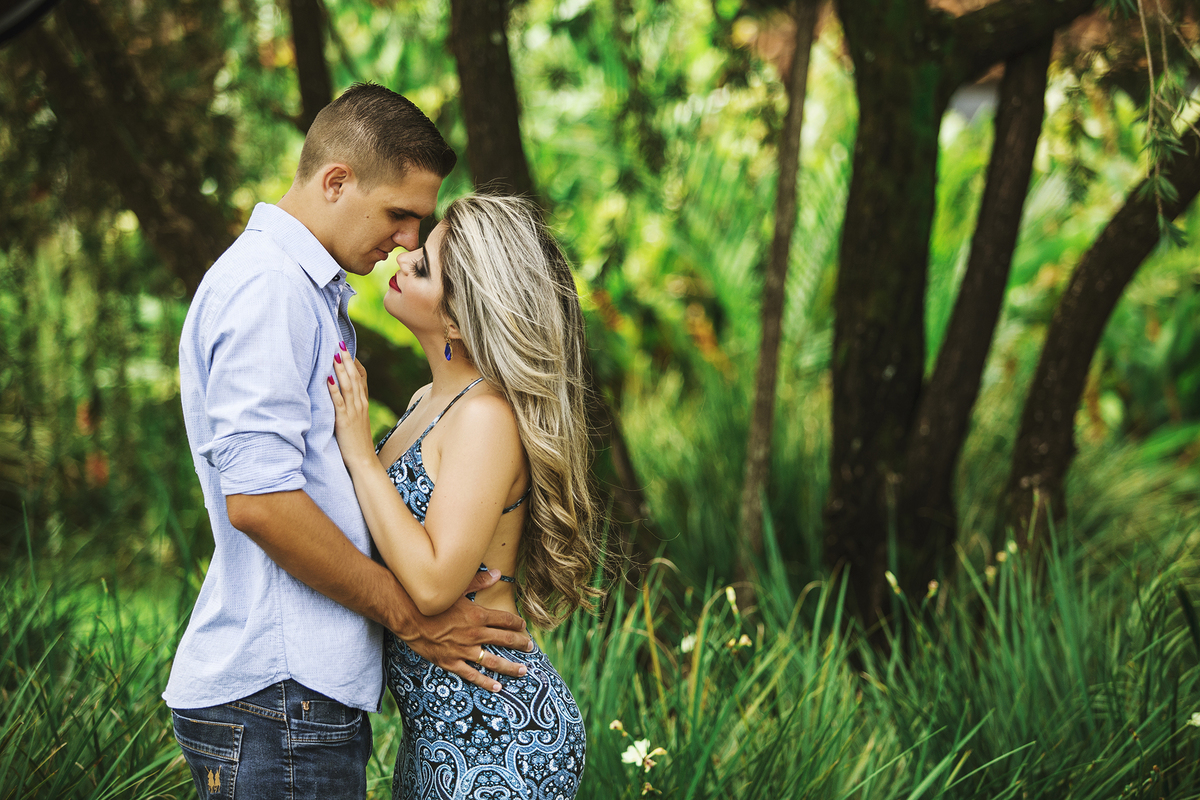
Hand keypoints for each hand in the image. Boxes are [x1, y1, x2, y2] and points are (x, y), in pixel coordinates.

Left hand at [327, 345, 373, 469]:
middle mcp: (360, 404)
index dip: (355, 362)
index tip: (348, 348)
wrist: (364, 460)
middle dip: (347, 359)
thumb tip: (340, 396)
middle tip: (339, 342)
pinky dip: (333, 389)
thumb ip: (351, 407)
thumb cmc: (357, 442)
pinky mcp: (343, 421)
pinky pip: (338, 402)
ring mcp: (353, 412)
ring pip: (348, 386)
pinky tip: (328, 378)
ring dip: (341, 369)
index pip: (361, 378)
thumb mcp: (356, 421)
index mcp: (363, 403)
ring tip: (334, 354)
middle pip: (354, 377)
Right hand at [400, 570, 533, 691]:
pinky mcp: (451, 662)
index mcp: (478, 615)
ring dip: (510, 666)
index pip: (505, 620)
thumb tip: (498, 573)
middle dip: (520, 644)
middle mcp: (474, 634)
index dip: (517, 624)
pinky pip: (472, 675)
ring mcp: (463, 650)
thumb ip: (480, 581)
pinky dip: (486, 682)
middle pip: (505, 640)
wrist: (408, 616)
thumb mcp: (457, 589)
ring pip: (493, 661)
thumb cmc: (432, 601)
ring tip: (523, 670)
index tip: (524, 627)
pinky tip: (498, 687)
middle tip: (531, 647)